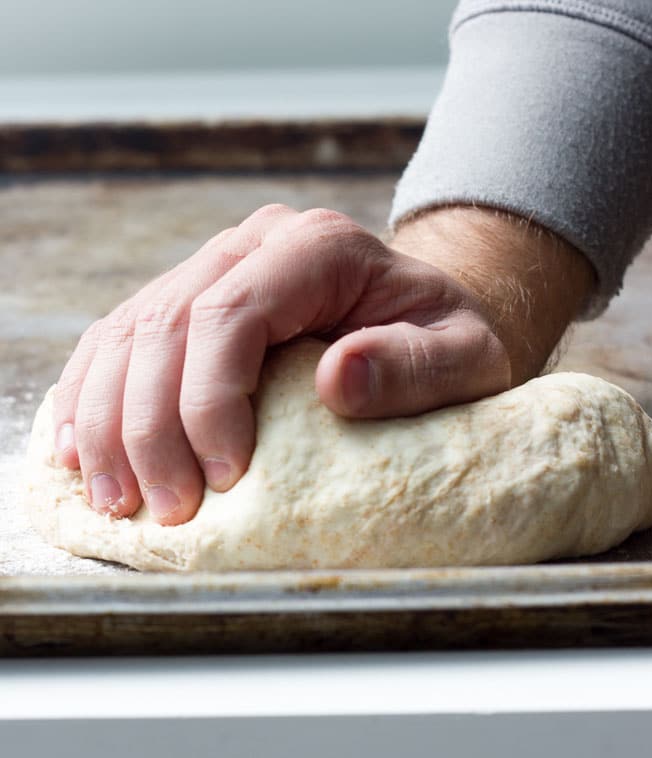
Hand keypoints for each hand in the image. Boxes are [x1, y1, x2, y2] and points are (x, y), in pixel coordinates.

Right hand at [53, 203, 590, 525]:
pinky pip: (119, 339)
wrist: (428, 317)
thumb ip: (413, 367)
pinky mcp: (191, 301)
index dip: (211, 398)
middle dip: (152, 425)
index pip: (233, 312)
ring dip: (107, 420)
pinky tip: (78, 447)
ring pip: (128, 332)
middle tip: (166, 508)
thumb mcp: (465, 358)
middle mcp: (255, 246)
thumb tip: (337, 380)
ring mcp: (215, 268)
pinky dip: (92, 395)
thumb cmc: (447, 344)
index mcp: (319, 248)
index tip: (226, 478)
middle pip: (167, 324)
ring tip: (113, 496)